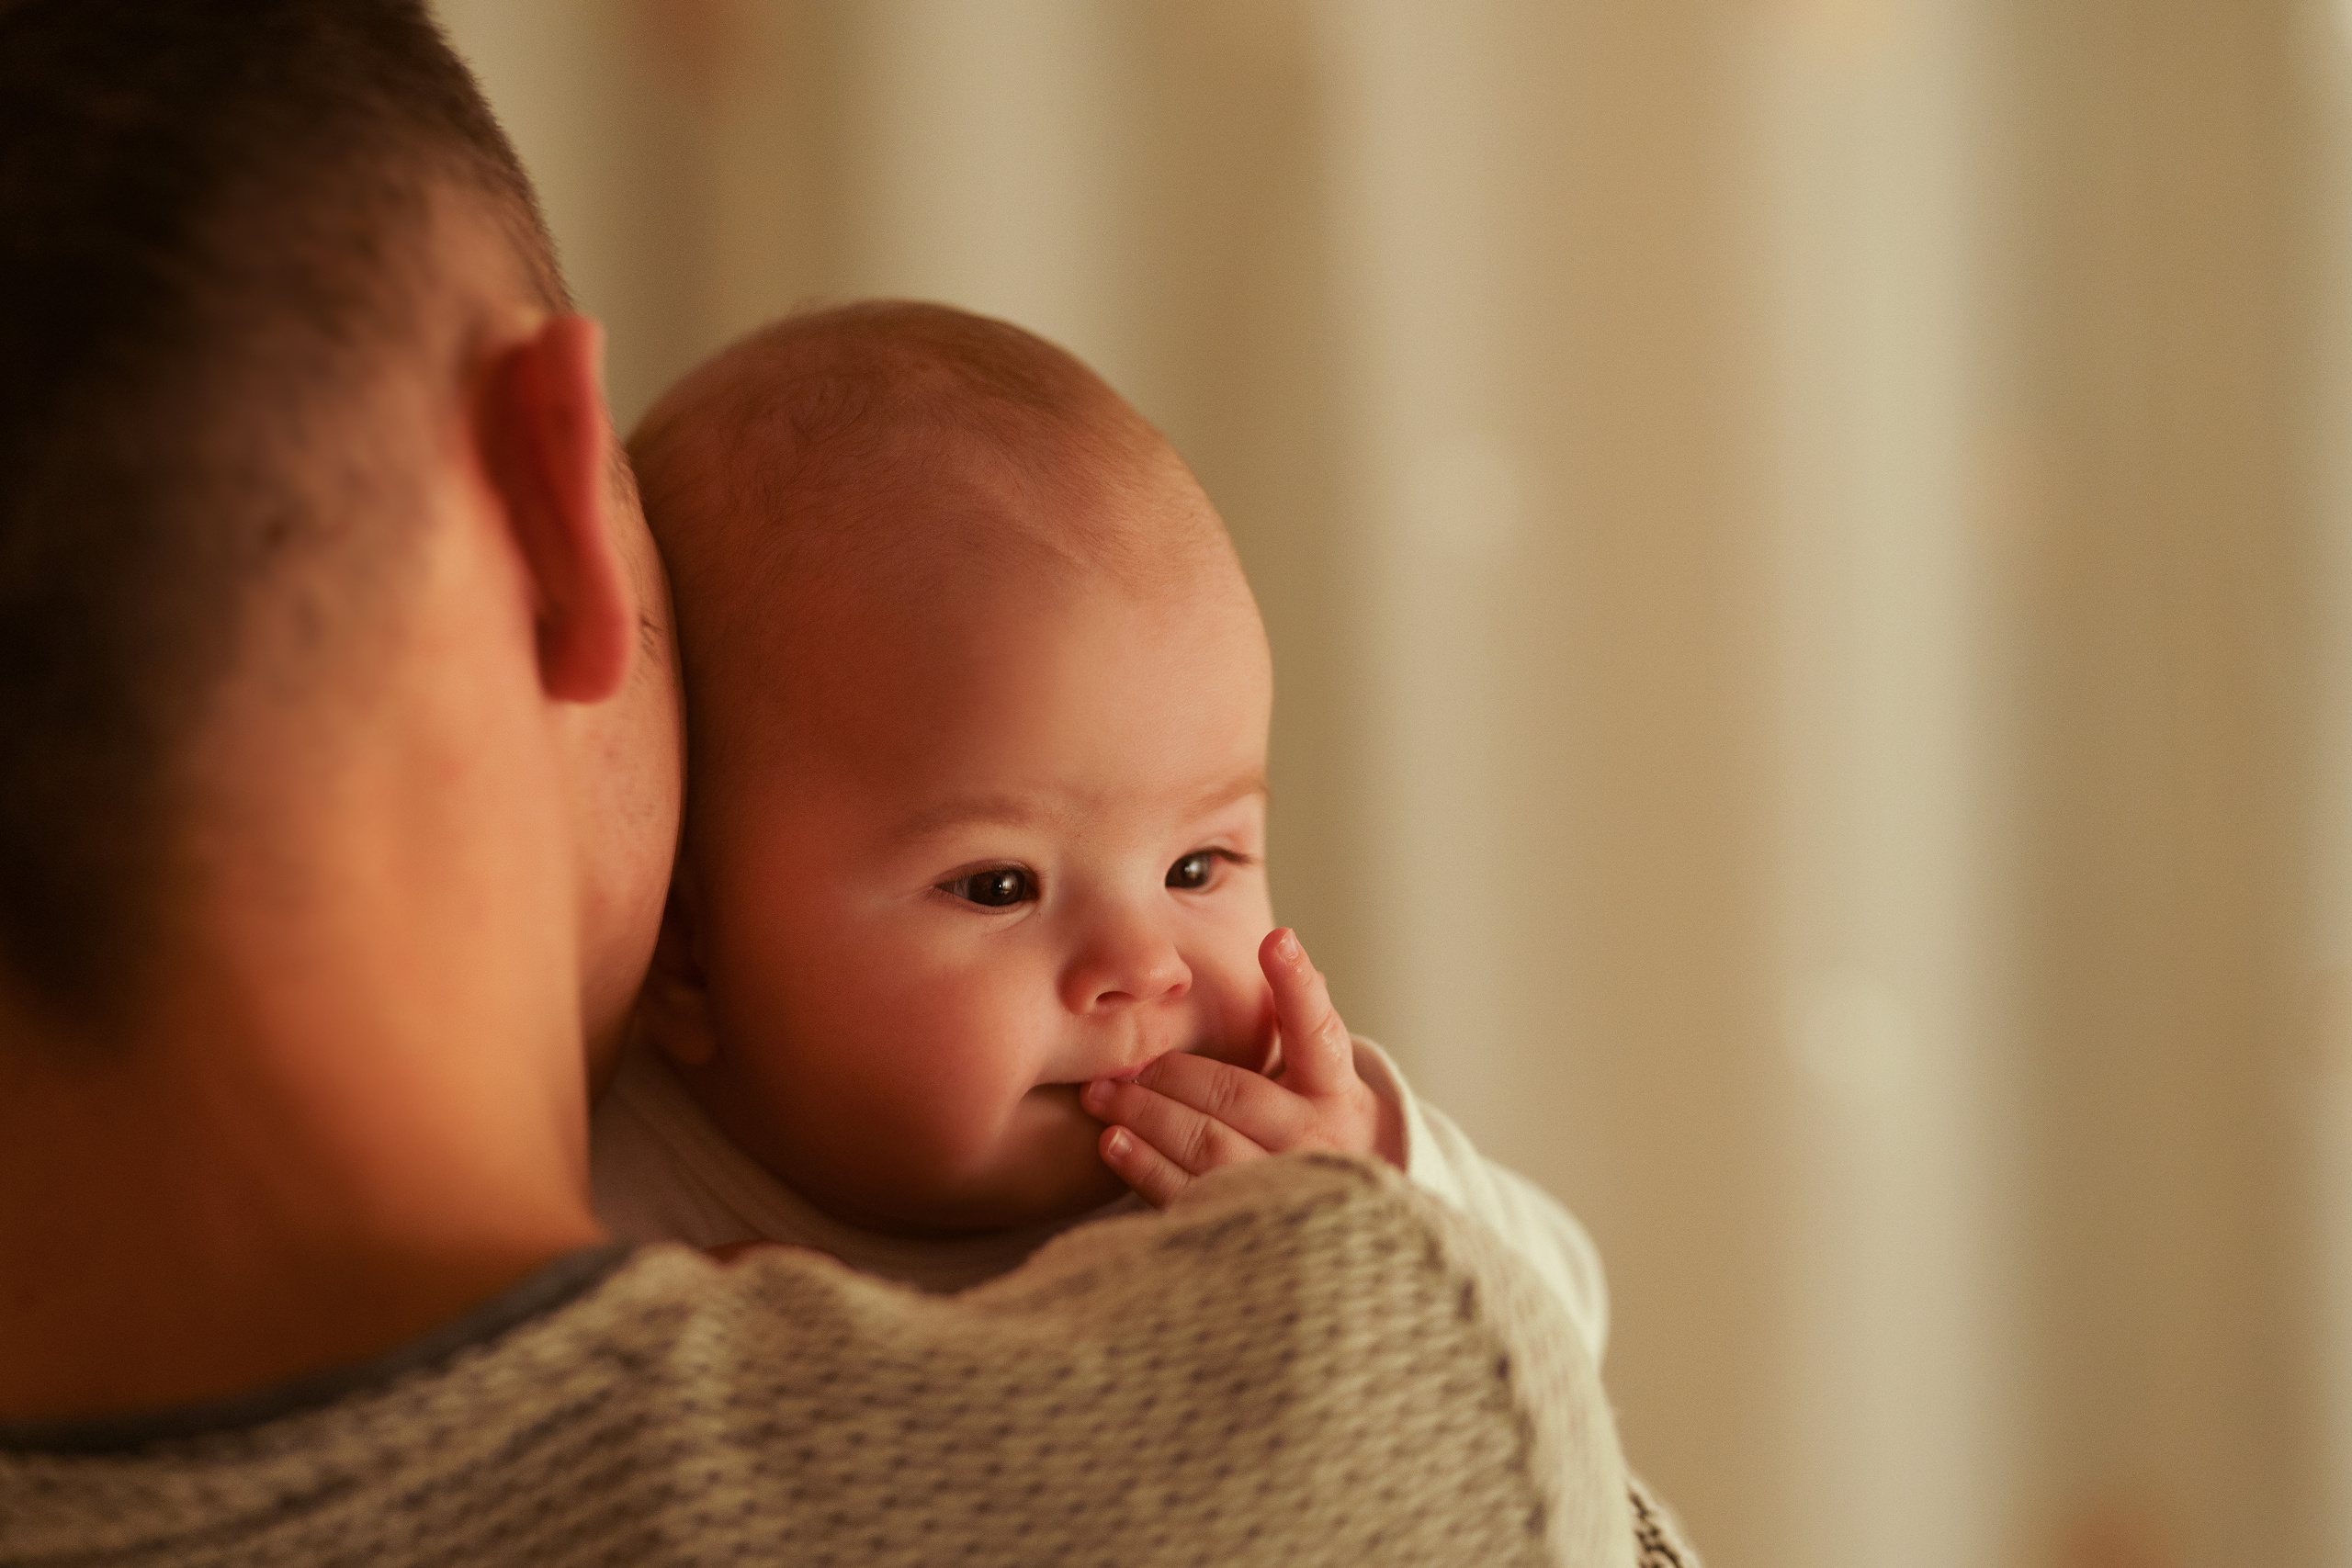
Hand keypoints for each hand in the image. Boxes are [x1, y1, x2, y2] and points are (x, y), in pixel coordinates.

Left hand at [1080, 927, 1405, 1206]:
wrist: (1350, 1223)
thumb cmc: (1318, 1128)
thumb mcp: (1326, 1081)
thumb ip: (1299, 1025)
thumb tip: (1276, 943)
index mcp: (1337, 1093)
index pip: (1319, 1032)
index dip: (1298, 986)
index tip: (1276, 939)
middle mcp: (1317, 1140)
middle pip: (1236, 1094)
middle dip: (1171, 1072)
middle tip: (1121, 1058)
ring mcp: (1283, 1188)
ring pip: (1206, 1144)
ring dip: (1145, 1115)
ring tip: (1100, 1095)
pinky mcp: (1245, 1227)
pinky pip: (1188, 1194)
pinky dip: (1144, 1166)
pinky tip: (1113, 1143)